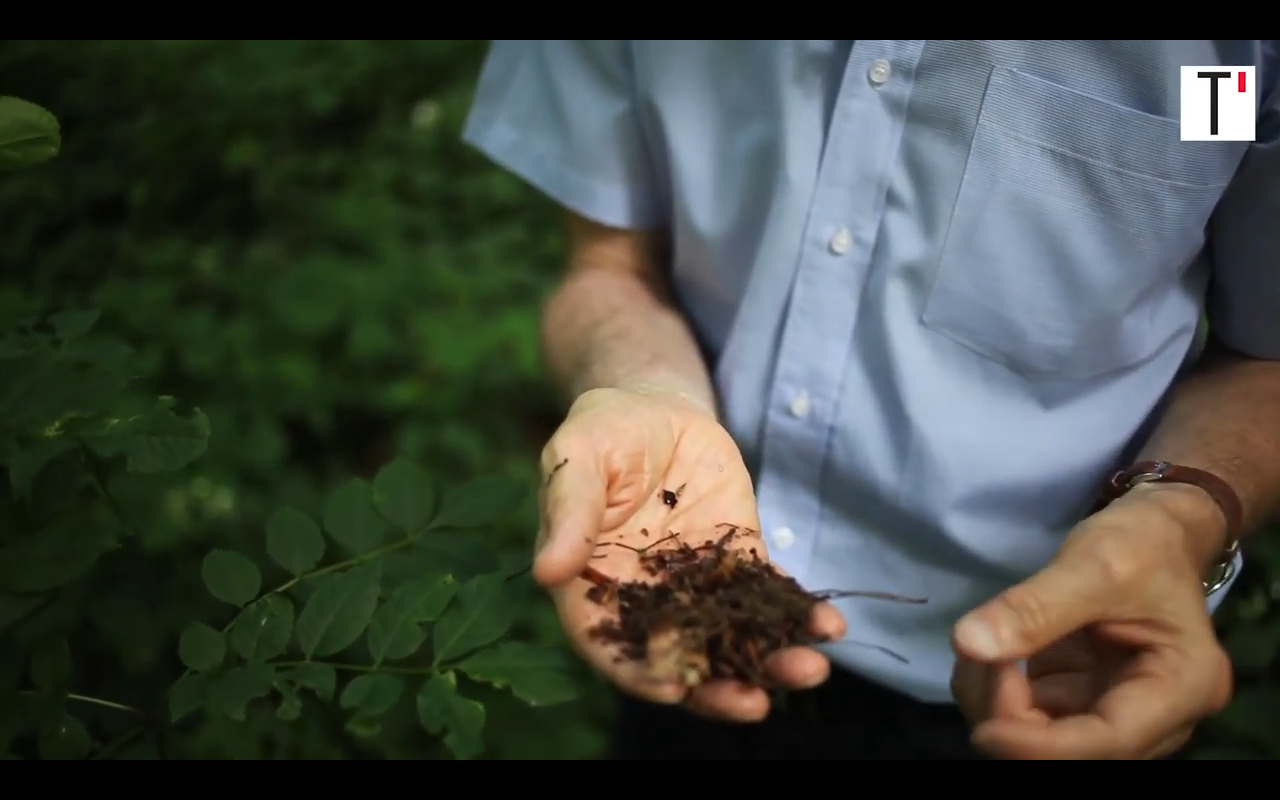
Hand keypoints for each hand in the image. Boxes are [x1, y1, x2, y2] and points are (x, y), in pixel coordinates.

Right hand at [534, 386, 845, 721]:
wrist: (655, 407)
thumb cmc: (601, 432)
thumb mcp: (577, 457)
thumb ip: (569, 511)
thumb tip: (547, 571)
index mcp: (593, 589)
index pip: (612, 647)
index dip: (640, 673)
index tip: (675, 688)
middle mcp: (647, 602)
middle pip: (681, 659)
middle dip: (719, 687)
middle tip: (755, 702)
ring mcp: (697, 587)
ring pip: (731, 638)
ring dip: (770, 662)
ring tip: (808, 669)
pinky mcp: (739, 562)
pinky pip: (768, 597)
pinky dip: (796, 615)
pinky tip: (827, 626)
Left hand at [950, 484, 1233, 758]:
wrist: (1156, 534)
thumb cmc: (1142, 544)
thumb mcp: (1092, 565)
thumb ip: (1034, 608)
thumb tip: (968, 643)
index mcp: (1183, 687)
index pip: (1111, 741)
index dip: (1042, 745)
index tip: (986, 727)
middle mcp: (1159, 717)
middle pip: (1076, 749)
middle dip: (1012, 718)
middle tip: (977, 657)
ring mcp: (1119, 711)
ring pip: (1047, 738)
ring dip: (996, 706)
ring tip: (977, 649)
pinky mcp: (1086, 700)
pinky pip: (1035, 717)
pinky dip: (998, 693)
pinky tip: (985, 655)